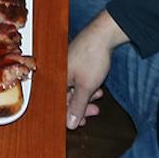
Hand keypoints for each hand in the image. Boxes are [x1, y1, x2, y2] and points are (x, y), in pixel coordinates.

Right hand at [66, 13, 125, 129]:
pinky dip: (87, 86)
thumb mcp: (86, 87)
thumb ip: (77, 106)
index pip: (58, 104)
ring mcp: (65, 66)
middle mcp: (57, 72)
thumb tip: (70, 123)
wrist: (102, 34)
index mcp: (56, 78)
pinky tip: (97, 87)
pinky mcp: (74, 61)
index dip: (69, 115)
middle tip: (93, 111)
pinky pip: (77, 79)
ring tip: (98, 95)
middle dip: (81, 106)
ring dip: (86, 96)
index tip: (80, 121)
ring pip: (72, 88)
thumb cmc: (91, 56)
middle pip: (65, 97)